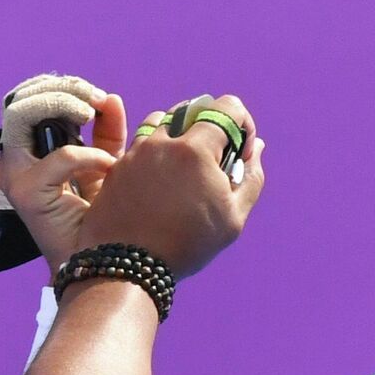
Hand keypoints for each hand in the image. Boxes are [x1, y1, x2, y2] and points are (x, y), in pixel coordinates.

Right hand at [0, 74, 127, 276]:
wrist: (103, 262)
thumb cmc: (103, 216)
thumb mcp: (108, 163)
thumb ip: (107, 131)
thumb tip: (111, 98)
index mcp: (31, 151)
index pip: (30, 100)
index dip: (62, 88)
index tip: (96, 96)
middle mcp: (15, 160)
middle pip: (22, 100)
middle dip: (61, 90)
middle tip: (93, 98)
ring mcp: (15, 176)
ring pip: (22, 113)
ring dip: (62, 105)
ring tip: (91, 113)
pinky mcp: (24, 193)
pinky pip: (59, 157)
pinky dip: (88, 155)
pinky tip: (108, 167)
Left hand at [79, 95, 265, 278]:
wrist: (128, 268)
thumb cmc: (187, 245)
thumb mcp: (233, 217)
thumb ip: (251, 177)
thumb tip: (257, 148)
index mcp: (195, 150)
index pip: (227, 107)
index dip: (242, 123)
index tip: (241, 150)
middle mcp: (162, 143)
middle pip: (193, 110)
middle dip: (210, 128)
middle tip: (213, 162)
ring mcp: (135, 153)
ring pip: (161, 122)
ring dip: (178, 136)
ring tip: (184, 170)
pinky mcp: (116, 168)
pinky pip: (139, 144)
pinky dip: (155, 153)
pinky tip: (161, 184)